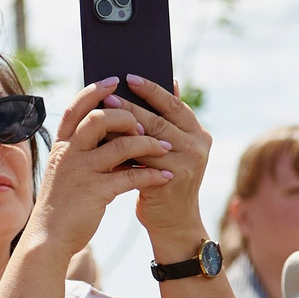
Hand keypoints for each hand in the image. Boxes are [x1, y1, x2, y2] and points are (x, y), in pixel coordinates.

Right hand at [29, 80, 173, 255]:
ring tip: (166, 149)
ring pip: (121, 145)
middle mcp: (68, 154)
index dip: (94, 91)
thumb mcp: (65, 170)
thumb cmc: (62, 203)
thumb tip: (113, 130)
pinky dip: (152, 175)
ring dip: (149, 144)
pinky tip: (166, 177)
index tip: (115, 80)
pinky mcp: (95, 192)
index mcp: (60, 146)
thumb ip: (83, 150)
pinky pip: (131, 177)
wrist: (47, 238)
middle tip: (145, 126)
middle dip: (128, 117)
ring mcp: (81, 172)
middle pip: (100, 119)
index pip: (75, 108)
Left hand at [114, 78, 213, 250]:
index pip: (174, 104)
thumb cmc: (164, 180)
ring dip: (123, 124)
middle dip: (130, 105)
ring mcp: (188, 161)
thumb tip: (157, 85)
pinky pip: (142, 159)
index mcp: (198, 132)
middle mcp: (198, 144)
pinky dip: (121, 149)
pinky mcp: (173, 177)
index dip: (152, 90)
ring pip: (149, 136)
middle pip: (159, 118)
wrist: (171, 220)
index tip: (129, 76)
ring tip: (100, 113)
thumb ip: (165, 122)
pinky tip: (102, 142)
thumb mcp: (170, 149)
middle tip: (107, 93)